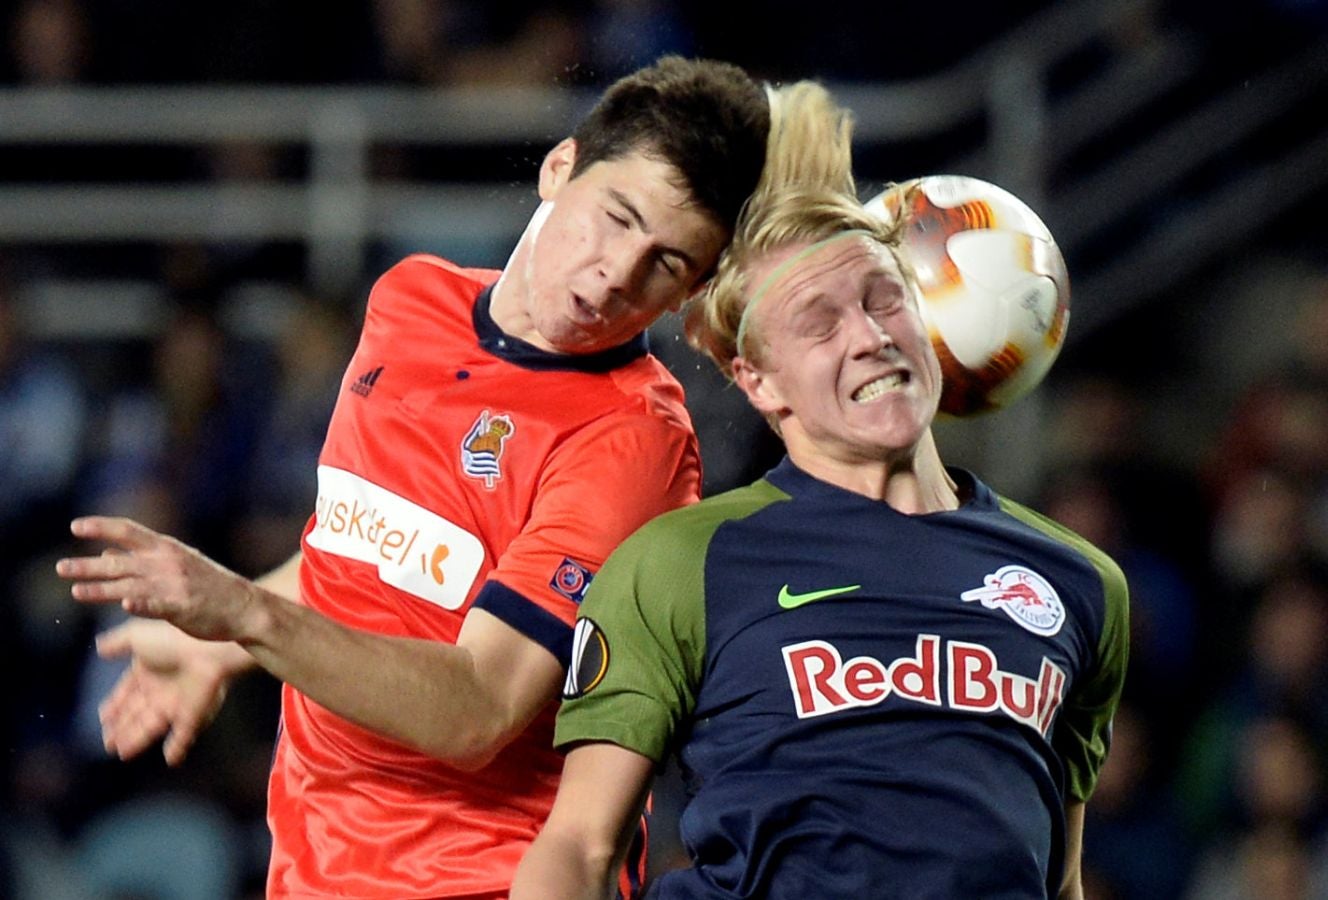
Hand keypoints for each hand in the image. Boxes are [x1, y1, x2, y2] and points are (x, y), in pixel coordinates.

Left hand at [57, 516, 265, 642]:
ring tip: (76, 591)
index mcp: (165, 548)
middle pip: (120, 561)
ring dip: (101, 589)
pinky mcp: (183, 607)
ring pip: (130, 585)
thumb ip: (140, 558)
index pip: (128, 531)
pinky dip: (142, 604)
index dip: (101, 526)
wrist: (245, 606)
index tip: (74, 526)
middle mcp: (167, 563)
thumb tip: (104, 551)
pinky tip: (126, 606)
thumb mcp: (176, 563)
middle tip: (60, 568)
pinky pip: (158, 606)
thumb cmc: (208, 585)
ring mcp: (174, 585)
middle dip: (87, 566)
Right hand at [95, 618, 235, 764]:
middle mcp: (160, 690)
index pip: (127, 693)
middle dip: (121, 729)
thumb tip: (99, 648)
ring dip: (136, 740)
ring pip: (151, 727)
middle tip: (108, 744)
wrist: (206, 650)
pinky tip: (171, 760)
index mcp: (148, 672)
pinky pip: (183, 735)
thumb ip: (117, 643)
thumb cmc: (171, 640)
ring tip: (122, 753)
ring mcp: (176, 704)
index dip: (115, 706)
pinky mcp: (190, 716)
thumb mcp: (136, 636)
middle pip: (136, 714)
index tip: (104, 719)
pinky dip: (177, 748)